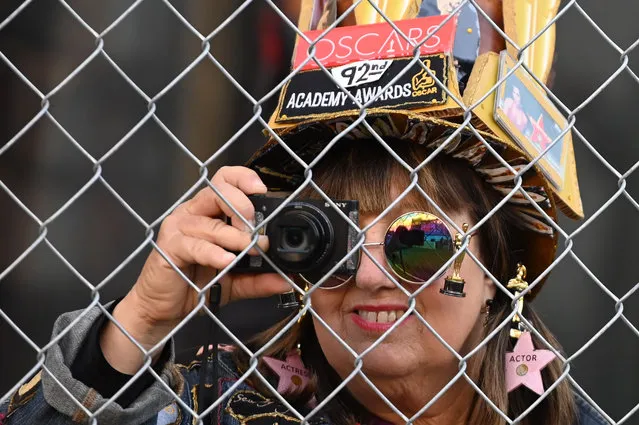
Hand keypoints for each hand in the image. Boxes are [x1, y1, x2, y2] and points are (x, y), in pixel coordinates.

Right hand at [101, 166, 291, 372]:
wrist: (163, 309)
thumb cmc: (193, 285)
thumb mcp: (234, 281)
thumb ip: (258, 278)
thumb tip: (285, 280)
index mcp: (208, 212)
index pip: (225, 180)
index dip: (243, 179)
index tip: (262, 191)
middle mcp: (192, 213)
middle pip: (217, 190)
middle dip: (242, 206)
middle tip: (255, 229)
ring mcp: (178, 228)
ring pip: (211, 223)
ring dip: (235, 237)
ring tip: (251, 250)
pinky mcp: (169, 246)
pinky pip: (195, 245)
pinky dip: (214, 253)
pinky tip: (227, 262)